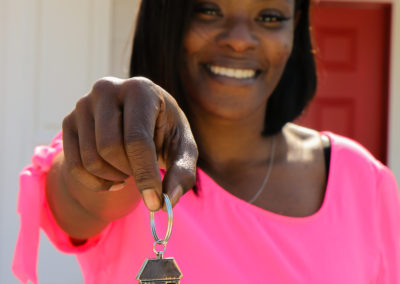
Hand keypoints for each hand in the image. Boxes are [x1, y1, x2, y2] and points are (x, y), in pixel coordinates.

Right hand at [62, 77, 197, 211]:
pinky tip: (114, 178)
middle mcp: (107, 89)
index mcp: (140, 89)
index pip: (136, 139)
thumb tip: (166, 204)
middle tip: (143, 172)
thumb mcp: (183, 149)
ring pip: (90, 159)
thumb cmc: (166, 132)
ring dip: (114, 177)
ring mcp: (84, 104)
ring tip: (130, 171)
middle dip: (130, 172)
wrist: (140, 119)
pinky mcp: (69, 121)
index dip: (146, 175)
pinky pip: (74, 165)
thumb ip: (182, 174)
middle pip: (109, 148)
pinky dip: (95, 183)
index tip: (154, 202)